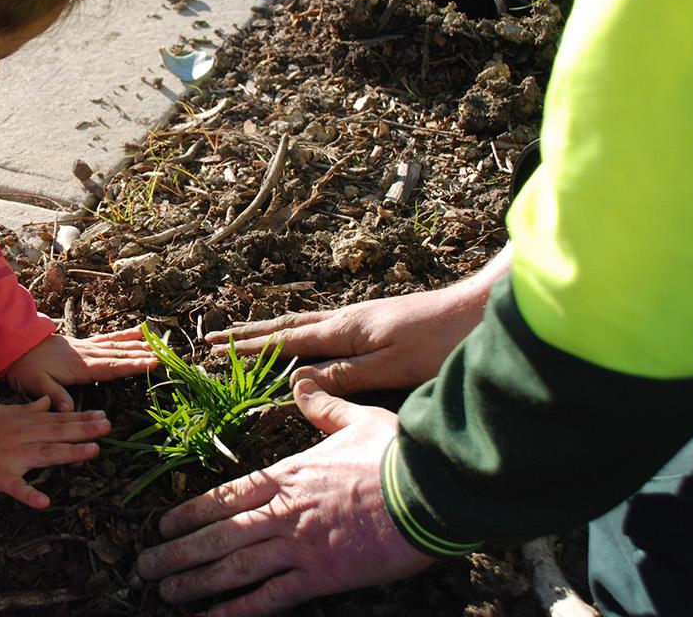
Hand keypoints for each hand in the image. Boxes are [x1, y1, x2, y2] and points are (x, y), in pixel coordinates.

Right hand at [0, 396, 111, 508]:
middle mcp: (23, 437)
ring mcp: (13, 456)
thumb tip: (47, 401)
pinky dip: (29, 495)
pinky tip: (45, 502)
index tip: (103, 415)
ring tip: (93, 452)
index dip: (81, 417)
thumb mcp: (3, 411)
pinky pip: (16, 487)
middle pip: (58, 432)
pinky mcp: (0, 476)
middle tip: (108, 427)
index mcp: (24, 423)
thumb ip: (28, 409)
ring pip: (46, 453)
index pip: (58, 419)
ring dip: (70, 453)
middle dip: (85, 429)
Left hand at [4, 327, 157, 411]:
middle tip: (164, 355)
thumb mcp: (36, 384)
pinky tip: (136, 331)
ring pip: (116, 345)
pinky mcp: (84, 344)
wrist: (16, 345)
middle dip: (142, 354)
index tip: (151, 363)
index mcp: (80, 366)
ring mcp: (87, 347)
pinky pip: (108, 339)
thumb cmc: (26, 367)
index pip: (110, 367)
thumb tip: (69, 410)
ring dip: (137, 345)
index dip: (131, 365)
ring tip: (157, 344)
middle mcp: (87, 354)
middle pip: (119, 354)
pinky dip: (124, 335)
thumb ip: (55, 396)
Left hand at [136, 380, 432, 616]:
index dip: (189, 512)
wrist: (430, 488)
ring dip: (194, 580)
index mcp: (288, 475)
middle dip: (177, 551)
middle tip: (144, 566)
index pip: (225, 495)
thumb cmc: (398, 454)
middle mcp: (283, 511)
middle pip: (217, 533)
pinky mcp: (321, 576)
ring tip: (163, 592)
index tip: (163, 524)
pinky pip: (269, 597)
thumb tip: (304, 383)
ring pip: (232, 566)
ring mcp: (298, 545)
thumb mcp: (358, 419)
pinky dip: (236, 610)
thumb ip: (324, 407)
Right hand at [206, 285, 485, 394]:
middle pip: (287, 325)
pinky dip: (297, 330)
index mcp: (345, 331)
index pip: (286, 341)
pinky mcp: (375, 321)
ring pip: (304, 322)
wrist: (480, 311)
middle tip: (212, 338)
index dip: (249, 348)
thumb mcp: (391, 369)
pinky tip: (302, 335)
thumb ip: (344, 376)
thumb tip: (296, 382)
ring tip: (245, 334)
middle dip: (249, 334)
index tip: (214, 349)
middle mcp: (347, 319)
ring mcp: (361, 317)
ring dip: (271, 329)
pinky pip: (321, 325)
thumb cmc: (441, 344)